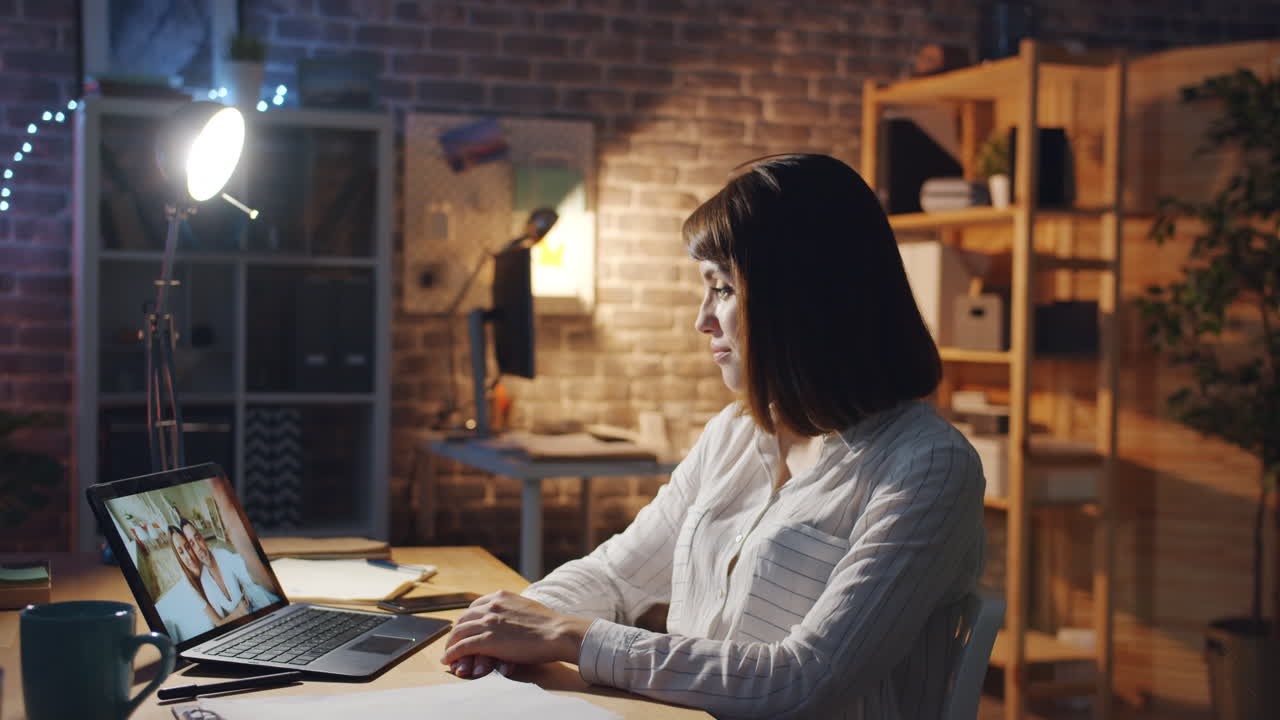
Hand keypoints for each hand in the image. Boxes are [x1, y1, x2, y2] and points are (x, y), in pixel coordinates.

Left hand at [441, 591, 592, 674]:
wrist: (557, 633)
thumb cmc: (549, 624)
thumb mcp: (527, 607)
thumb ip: (514, 609)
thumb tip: (513, 616)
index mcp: (501, 596)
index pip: (474, 607)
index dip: (467, 620)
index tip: (465, 628)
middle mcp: (491, 606)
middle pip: (463, 619)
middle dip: (455, 632)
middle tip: (452, 642)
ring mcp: (488, 622)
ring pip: (458, 633)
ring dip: (450, 644)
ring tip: (447, 654)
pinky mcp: (487, 640)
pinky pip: (461, 647)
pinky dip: (451, 654)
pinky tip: (447, 660)